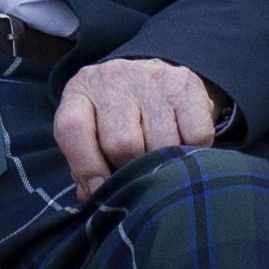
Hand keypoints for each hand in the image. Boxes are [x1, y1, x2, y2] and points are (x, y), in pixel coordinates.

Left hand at [52, 56, 220, 200]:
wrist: (147, 73)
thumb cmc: (112, 114)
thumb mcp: (89, 129)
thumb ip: (85, 162)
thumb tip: (95, 195)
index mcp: (80, 93)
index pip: (72, 130)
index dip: (86, 167)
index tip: (100, 188)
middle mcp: (113, 79)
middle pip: (122, 143)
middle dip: (131, 166)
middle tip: (137, 164)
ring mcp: (151, 78)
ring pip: (160, 143)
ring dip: (163, 160)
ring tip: (160, 153)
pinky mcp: (185, 83)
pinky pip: (196, 136)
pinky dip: (193, 149)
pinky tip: (182, 140)